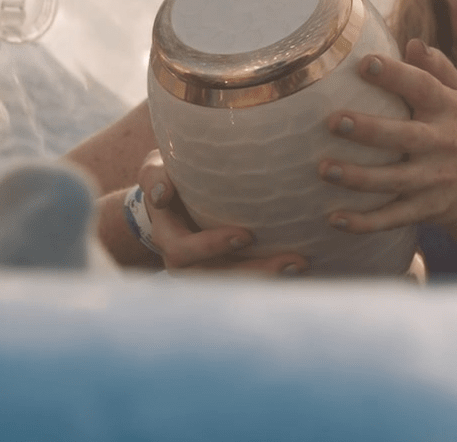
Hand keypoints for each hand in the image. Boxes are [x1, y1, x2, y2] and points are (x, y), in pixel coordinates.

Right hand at [135, 149, 307, 275]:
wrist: (168, 202)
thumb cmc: (167, 179)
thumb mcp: (155, 171)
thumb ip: (154, 178)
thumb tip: (162, 194)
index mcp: (169, 239)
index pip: (185, 250)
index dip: (213, 246)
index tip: (246, 236)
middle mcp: (185, 263)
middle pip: (218, 277)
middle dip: (254, 271)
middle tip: (291, 261)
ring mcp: (206, 271)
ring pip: (237, 285)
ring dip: (270, 277)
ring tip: (302, 265)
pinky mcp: (226, 271)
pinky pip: (249, 282)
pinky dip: (274, 276)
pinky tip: (302, 265)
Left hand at [319, 38, 456, 234]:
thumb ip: (439, 68)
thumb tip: (412, 43)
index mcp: (448, 109)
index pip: (423, 87)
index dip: (395, 75)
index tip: (364, 64)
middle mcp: (442, 143)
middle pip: (404, 137)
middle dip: (369, 130)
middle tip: (333, 121)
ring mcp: (434, 180)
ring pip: (393, 180)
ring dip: (358, 178)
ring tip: (324, 169)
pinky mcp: (425, 209)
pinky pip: (393, 218)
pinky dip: (365, 223)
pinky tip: (334, 219)